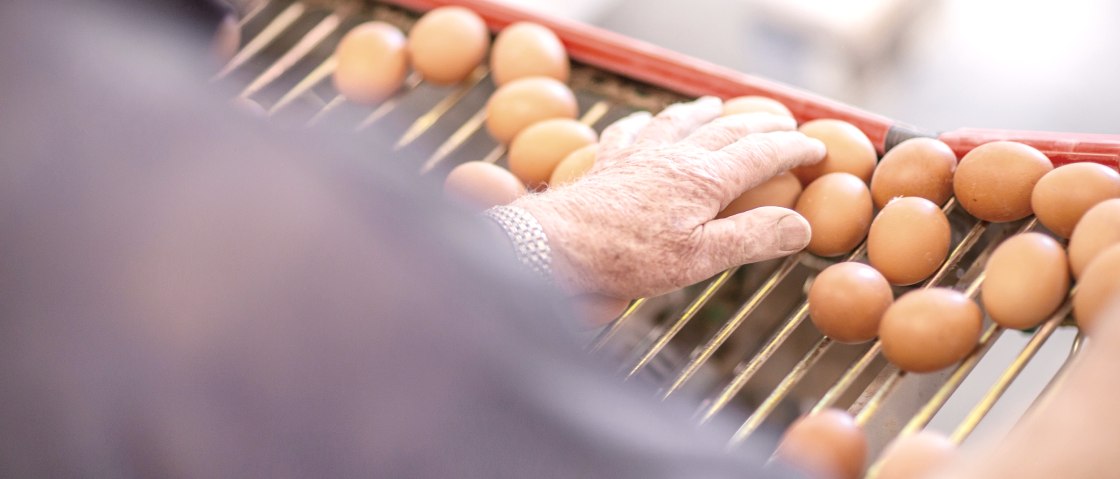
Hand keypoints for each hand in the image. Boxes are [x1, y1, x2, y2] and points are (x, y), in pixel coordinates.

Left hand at [514, 97, 825, 298]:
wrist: (559, 245)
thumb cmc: (629, 257)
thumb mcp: (702, 259)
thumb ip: (753, 237)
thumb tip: (800, 225)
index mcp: (705, 178)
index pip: (762, 153)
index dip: (794, 149)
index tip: (817, 148)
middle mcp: (675, 156)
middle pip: (726, 129)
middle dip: (760, 123)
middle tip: (782, 121)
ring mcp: (638, 156)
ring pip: (678, 122)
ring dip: (703, 112)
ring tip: (716, 105)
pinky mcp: (606, 165)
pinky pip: (627, 134)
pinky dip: (641, 124)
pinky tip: (642, 122)